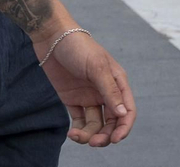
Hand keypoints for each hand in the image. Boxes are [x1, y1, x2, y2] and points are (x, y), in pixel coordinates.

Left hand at [35, 30, 135, 146]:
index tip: (115, 140)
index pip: (127, 110)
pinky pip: (80, 121)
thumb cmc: (78, 47)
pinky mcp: (73, 99)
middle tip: (93, 142)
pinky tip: (71, 133)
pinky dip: (78, 130)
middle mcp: (105, 92)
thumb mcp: (96, 67)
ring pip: (95, 124)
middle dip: (105, 135)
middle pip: (111, 122)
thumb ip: (110, 91)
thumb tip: (123, 114)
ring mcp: (89, 96)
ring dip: (89, 135)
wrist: (52, 37)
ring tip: (75, 136)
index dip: (124, 127)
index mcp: (117, 82)